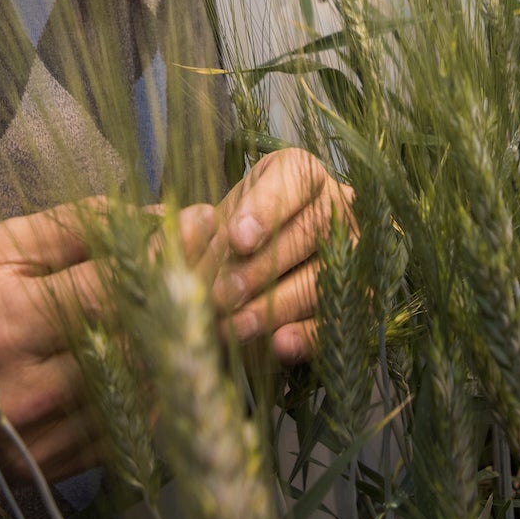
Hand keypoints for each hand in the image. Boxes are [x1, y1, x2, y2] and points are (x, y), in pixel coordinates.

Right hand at [0, 199, 217, 493]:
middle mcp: (23, 386)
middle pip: (134, 344)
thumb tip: (154, 213)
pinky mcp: (43, 469)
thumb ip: (76, 228)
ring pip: (138, 395)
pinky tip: (184, 369)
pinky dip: (162, 403)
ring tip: (220, 315)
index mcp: (9, 320)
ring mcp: (35, 436)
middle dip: (190, 303)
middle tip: (233, 270)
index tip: (210, 226)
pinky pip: (124, 438)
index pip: (113, 289)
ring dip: (187, 355)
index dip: (169, 257)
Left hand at [200, 147, 353, 364]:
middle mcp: (336, 203)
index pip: (294, 176)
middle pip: (312, 228)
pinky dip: (310, 333)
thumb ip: (186, 229)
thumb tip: (154, 218)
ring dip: (279, 305)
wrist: (259, 292)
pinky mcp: (365, 294)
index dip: (266, 207)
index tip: (237, 239)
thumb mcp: (209, 232)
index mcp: (298, 174)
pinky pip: (345, 314)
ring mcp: (357, 248)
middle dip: (262, 267)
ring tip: (235, 327)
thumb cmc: (233, 250)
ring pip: (327, 274)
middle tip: (221, 297)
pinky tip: (279, 344)